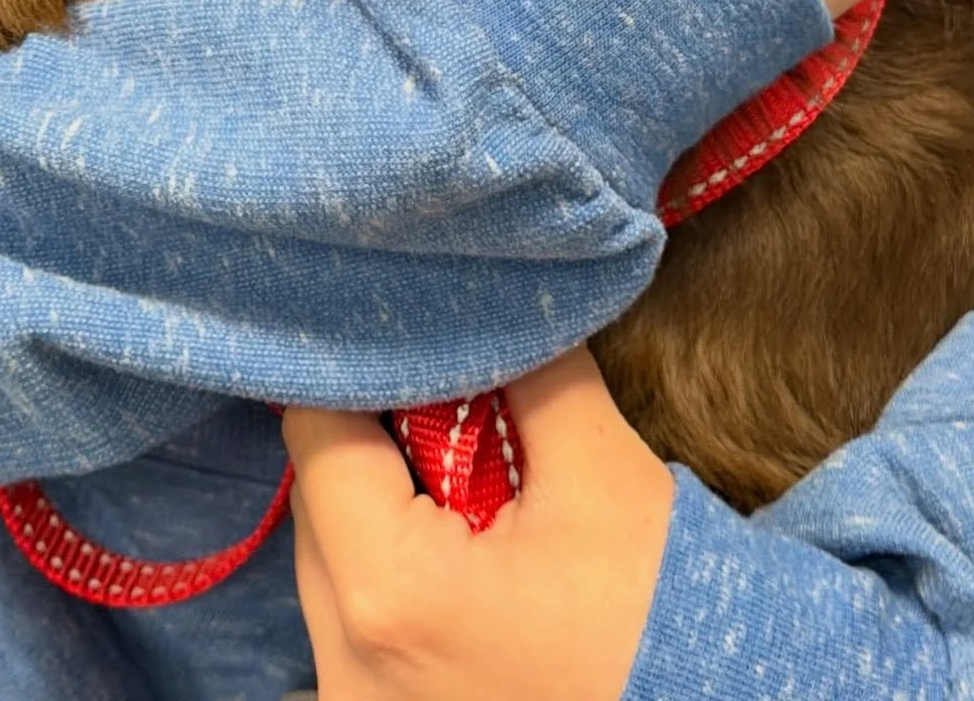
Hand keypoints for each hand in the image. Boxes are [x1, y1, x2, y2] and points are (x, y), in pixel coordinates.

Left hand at [282, 348, 672, 700]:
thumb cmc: (655, 612)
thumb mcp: (599, 468)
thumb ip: (525, 370)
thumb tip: (481, 307)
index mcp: (387, 591)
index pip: (317, 434)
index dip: (366, 371)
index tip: (419, 344)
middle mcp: (345, 665)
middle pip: (318, 498)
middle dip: (377, 440)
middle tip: (457, 409)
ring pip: (332, 559)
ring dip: (384, 508)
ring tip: (472, 487)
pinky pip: (357, 616)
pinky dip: (397, 569)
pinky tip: (466, 551)